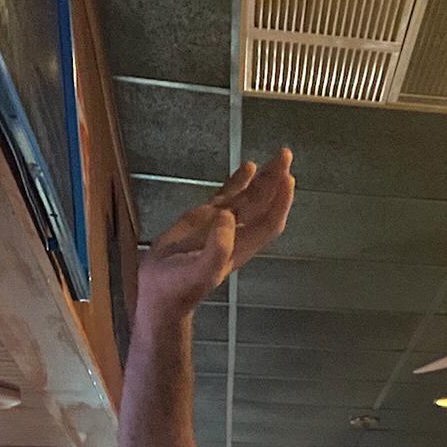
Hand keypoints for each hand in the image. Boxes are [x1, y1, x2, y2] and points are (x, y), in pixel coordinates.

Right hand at [137, 149, 294, 318]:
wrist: (159, 292)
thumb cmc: (179, 287)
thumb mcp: (199, 271)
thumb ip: (216, 248)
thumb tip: (228, 218)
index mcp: (239, 246)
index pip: (268, 221)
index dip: (280, 201)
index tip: (287, 178)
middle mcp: (236, 234)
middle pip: (264, 204)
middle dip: (277, 181)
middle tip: (285, 155)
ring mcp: (221, 225)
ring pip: (249, 198)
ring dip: (264, 179)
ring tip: (276, 158)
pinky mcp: (204, 219)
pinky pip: (227, 196)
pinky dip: (238, 181)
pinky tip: (248, 168)